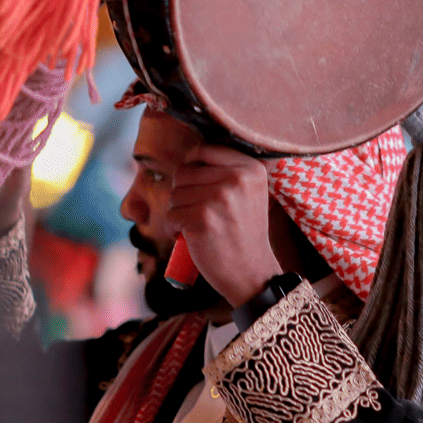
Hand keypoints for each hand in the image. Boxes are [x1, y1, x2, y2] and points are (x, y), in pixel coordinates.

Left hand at [168, 144, 276, 307]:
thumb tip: (188, 157)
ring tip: (198, 227)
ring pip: (174, 194)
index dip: (191, 167)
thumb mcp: (248, 193)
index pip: (203, 149)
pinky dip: (173, 230)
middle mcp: (237, 178)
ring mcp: (219, 198)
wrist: (251, 273)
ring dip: (178, 213)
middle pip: (184, 172)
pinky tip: (191, 239)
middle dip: (183, 194)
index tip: (195, 186)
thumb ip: (227, 170)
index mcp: (250, 168)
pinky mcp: (202, 219)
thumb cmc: (242, 232)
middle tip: (198, 213)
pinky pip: (170, 216)